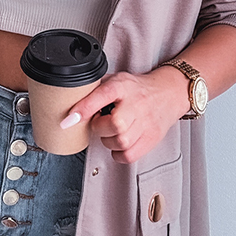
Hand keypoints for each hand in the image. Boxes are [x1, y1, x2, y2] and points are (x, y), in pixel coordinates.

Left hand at [59, 67, 189, 164]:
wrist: (168, 93)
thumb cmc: (136, 88)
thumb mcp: (115, 80)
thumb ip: (94, 90)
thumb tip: (68, 102)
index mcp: (122, 86)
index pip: (102, 95)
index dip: (83, 109)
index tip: (67, 120)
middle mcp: (136, 104)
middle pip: (115, 124)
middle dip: (100, 127)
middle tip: (100, 121)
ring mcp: (146, 123)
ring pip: (122, 142)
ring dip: (108, 141)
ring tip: (110, 131)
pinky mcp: (151, 138)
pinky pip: (129, 155)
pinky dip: (118, 153)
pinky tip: (118, 143)